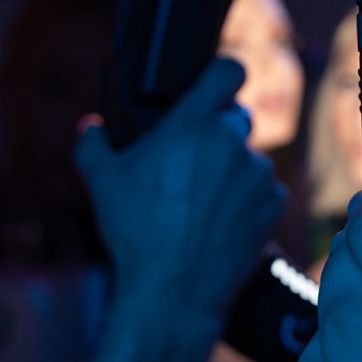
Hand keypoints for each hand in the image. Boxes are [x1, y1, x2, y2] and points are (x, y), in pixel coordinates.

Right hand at [74, 58, 285, 321]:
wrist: (172, 290)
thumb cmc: (135, 232)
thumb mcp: (101, 182)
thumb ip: (93, 144)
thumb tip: (89, 126)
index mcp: (193, 124)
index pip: (228, 70)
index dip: (223, 74)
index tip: (215, 86)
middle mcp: (231, 141)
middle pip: (236, 117)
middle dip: (217, 132)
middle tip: (192, 162)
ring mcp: (256, 172)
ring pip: (248, 157)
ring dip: (232, 169)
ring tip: (201, 203)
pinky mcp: (272, 203)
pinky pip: (264, 189)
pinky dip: (248, 199)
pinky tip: (221, 220)